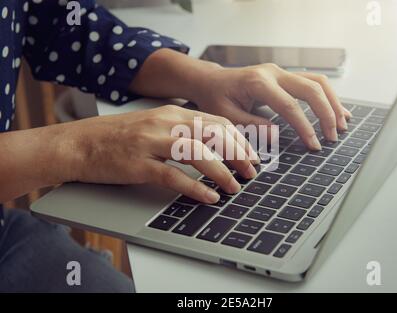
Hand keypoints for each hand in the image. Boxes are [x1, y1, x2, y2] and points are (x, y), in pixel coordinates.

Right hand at [65, 105, 258, 203]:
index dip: (238, 139)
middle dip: (238, 153)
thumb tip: (212, 146)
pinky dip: (194, 187)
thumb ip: (180, 130)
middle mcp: (163, 123)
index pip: (216, 122)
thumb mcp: (153, 125)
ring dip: (221, 171)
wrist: (77, 144)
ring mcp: (150, 142)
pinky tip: (208, 197)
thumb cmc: (117, 137)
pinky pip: (172, 175)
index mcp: (171, 113)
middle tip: (251, 172)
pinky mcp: (137, 164)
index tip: (252, 155)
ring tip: (234, 188)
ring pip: (196, 153)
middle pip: (212, 134)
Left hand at [193, 64, 351, 149]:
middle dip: (326, 113)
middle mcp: (273, 73)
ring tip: (343, 124)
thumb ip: (252, 126)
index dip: (305, 127)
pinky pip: (311, 82)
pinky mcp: (284, 76)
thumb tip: (277, 137)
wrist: (211, 81)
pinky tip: (336, 110)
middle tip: (333, 137)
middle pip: (311, 89)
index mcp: (258, 83)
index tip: (314, 146)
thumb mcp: (227, 116)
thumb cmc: (215, 98)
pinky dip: (326, 96)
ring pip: (317, 82)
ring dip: (332, 102)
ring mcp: (280, 72)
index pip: (290, 106)